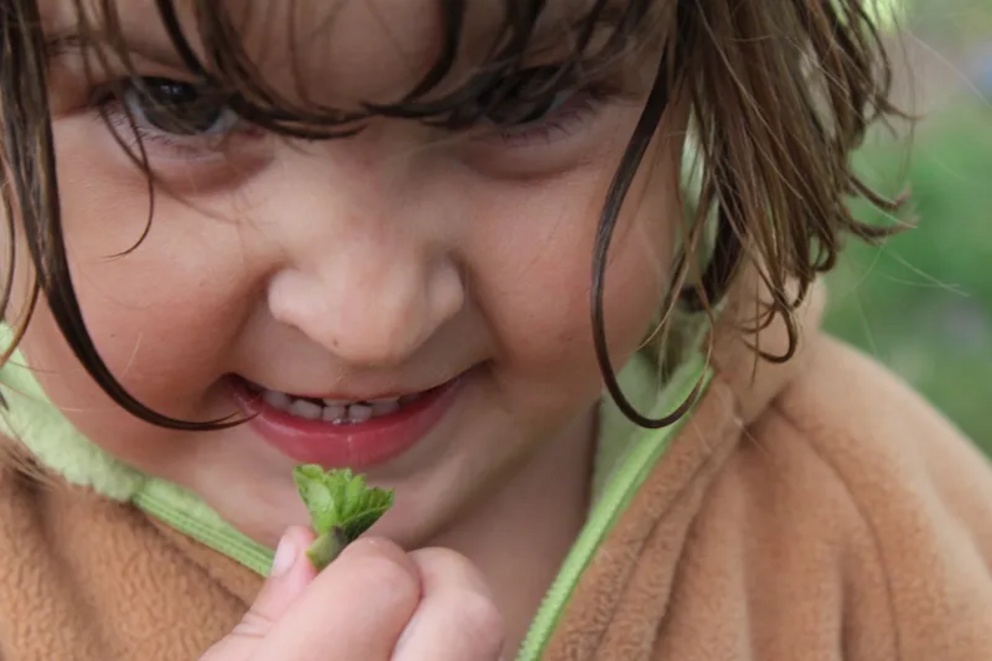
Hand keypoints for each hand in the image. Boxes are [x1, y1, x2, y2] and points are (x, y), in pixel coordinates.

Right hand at [202, 527, 504, 660]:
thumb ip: (265, 617)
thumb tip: (305, 539)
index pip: (384, 579)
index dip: (360, 566)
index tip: (335, 581)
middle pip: (471, 612)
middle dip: (433, 582)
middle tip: (386, 597)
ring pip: (493, 641)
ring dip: (449, 620)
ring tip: (397, 636)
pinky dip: (459, 652)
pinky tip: (412, 659)